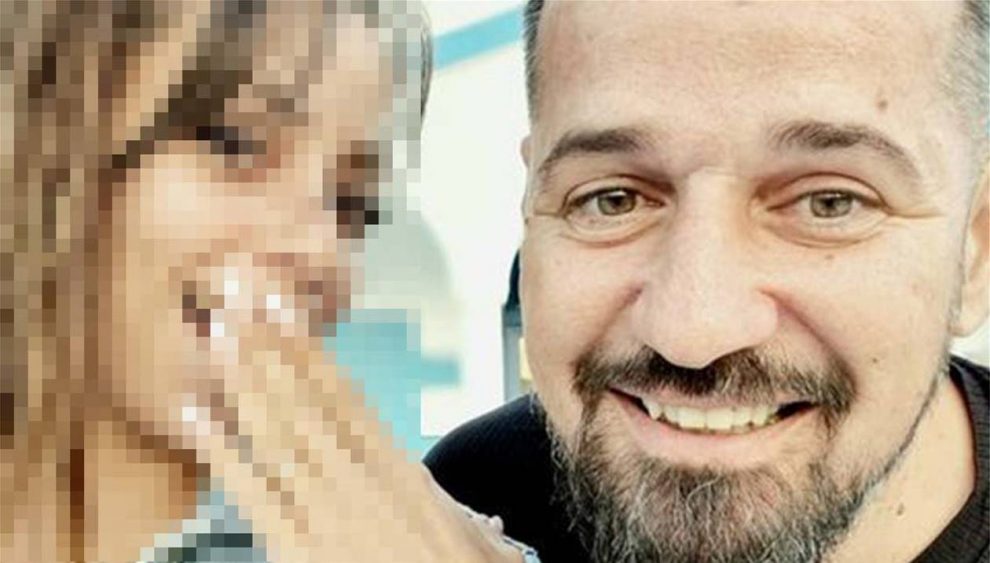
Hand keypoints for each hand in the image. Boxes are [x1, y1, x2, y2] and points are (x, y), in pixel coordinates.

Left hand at [183, 312, 522, 561]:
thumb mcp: (465, 531)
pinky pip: (253, 495)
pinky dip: (222, 455)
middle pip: (304, 399)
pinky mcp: (300, 547)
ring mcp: (324, 510)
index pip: (343, 393)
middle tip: (240, 292)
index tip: (284, 307)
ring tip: (219, 332)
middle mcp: (356, 478)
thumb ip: (442, 504)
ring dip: (244, 380)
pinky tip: (197, 417)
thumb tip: (441, 494)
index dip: (308, 347)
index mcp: (396, 467)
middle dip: (269, 343)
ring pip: (277, 433)